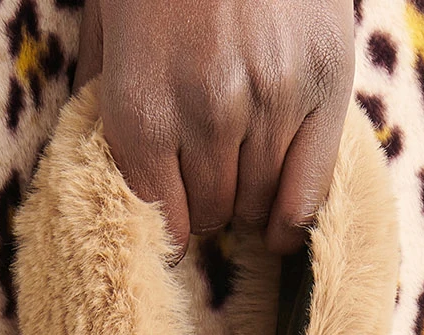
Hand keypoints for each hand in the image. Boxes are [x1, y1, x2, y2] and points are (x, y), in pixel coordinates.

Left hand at [75, 0, 355, 256]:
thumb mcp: (108, 19)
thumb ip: (101, 87)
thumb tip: (101, 152)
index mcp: (141, 110)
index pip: (162, 222)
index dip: (170, 224)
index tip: (176, 212)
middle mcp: (206, 116)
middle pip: (213, 215)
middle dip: (209, 207)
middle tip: (210, 186)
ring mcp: (270, 101)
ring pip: (259, 203)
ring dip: (249, 200)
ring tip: (243, 177)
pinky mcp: (322, 83)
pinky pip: (310, 187)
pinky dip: (294, 216)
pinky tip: (280, 223)